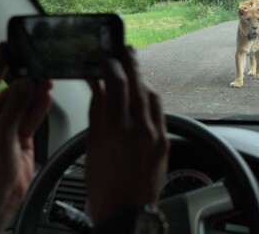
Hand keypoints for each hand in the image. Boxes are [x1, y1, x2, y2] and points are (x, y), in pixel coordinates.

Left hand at [0, 43, 52, 232]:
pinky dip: (39, 109)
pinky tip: (45, 98)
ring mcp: (7, 129)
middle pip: (10, 93)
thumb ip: (13, 110)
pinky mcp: (21, 137)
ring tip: (46, 82)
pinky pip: (31, 118)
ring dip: (35, 94)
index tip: (6, 47)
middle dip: (24, 81)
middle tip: (37, 70)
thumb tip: (24, 86)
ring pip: (24, 105)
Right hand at [86, 46, 169, 225]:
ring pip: (153, 95)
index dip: (113, 66)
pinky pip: (160, 111)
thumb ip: (98, 111)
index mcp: (116, 130)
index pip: (118, 84)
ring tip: (135, 71)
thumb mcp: (93, 144)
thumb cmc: (104, 183)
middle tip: (128, 50)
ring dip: (143, 80)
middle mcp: (139, 129)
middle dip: (133, 62)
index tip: (108, 58)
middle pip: (139, 84)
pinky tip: (143, 95)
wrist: (127, 210)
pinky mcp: (166, 141)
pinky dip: (150, 98)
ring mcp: (156, 135)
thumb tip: (99, 88)